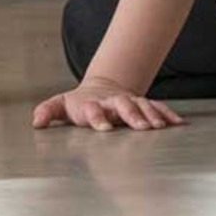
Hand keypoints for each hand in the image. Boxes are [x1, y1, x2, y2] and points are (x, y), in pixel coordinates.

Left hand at [32, 75, 186, 131]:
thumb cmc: (79, 103)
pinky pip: (158, 109)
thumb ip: (48, 111)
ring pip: (142, 105)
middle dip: (131, 115)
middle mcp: (112, 102)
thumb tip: (36, 121)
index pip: (93, 110)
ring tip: (160, 127)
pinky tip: (179, 124)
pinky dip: (168, 115)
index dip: (97, 117)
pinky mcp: (143, 106)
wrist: (102, 87)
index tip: (104, 128)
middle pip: (123, 105)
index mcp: (92, 104)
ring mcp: (129, 102)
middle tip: (140, 127)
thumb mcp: (61, 105)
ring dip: (152, 115)